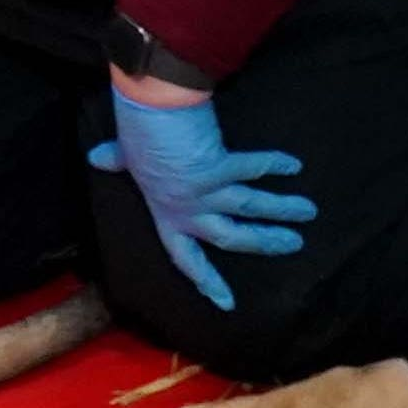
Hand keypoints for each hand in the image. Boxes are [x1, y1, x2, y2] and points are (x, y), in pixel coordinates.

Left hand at [88, 83, 313, 315]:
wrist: (146, 104)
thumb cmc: (135, 131)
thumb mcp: (127, 154)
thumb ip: (118, 161)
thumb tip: (98, 158)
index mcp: (166, 213)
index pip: (186, 258)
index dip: (206, 281)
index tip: (227, 302)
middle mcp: (188, 209)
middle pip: (232, 237)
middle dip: (266, 242)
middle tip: (295, 244)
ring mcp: (204, 190)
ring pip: (250, 207)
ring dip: (282, 209)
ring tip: (309, 212)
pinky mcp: (219, 165)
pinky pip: (253, 168)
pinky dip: (274, 164)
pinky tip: (294, 165)